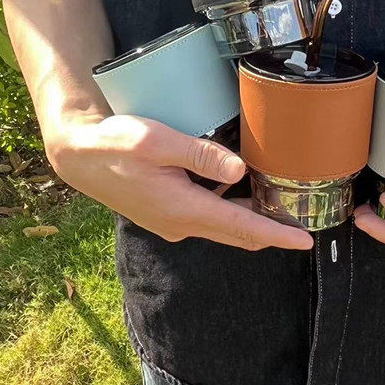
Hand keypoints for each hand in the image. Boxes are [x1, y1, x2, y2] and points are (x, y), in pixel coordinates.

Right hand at [47, 114, 312, 250]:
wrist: (78, 155)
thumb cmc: (116, 143)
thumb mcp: (159, 142)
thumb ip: (201, 155)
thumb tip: (240, 170)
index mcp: (184, 209)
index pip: (242, 228)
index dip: (277, 235)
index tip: (305, 241)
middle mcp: (182, 223)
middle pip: (238, 233)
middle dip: (271, 229)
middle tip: (302, 218)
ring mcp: (173, 221)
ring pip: (224, 225)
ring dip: (251, 218)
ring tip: (279, 198)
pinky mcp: (166, 213)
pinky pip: (208, 216)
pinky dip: (231, 209)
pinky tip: (240, 186)